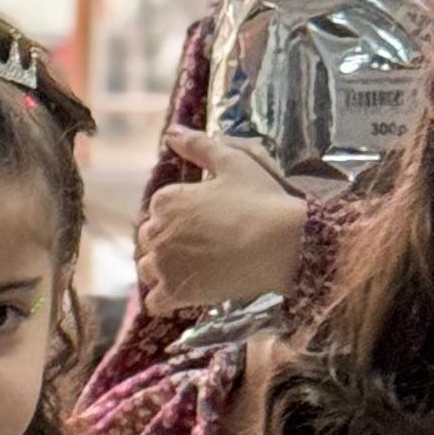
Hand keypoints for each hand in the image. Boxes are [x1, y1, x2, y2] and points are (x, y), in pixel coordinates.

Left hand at [134, 131, 311, 320]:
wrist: (284, 244)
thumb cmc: (261, 200)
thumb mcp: (233, 162)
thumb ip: (198, 145)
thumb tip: (170, 132)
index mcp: (166, 200)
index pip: (158, 210)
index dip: (181, 216)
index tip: (207, 221)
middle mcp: (157, 232)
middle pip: (150, 240)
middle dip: (170, 242)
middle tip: (204, 246)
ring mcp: (164, 264)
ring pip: (148, 269)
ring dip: (165, 270)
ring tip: (196, 269)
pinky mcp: (175, 293)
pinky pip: (155, 302)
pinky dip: (166, 299)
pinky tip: (186, 293)